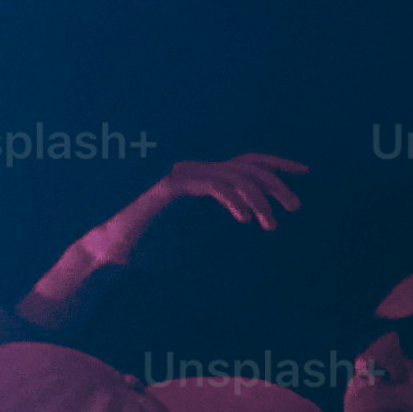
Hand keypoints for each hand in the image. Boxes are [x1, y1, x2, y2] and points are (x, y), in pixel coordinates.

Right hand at [95, 152, 305, 260]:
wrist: (108, 250)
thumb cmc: (149, 248)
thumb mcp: (196, 233)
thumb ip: (218, 219)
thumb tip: (255, 217)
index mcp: (203, 177)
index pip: (248, 161)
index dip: (278, 164)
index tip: (304, 172)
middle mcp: (193, 170)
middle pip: (248, 166)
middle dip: (277, 185)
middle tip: (295, 208)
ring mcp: (180, 177)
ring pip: (234, 176)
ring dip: (258, 200)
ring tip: (271, 224)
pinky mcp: (169, 188)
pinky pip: (212, 185)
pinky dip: (232, 199)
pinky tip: (243, 219)